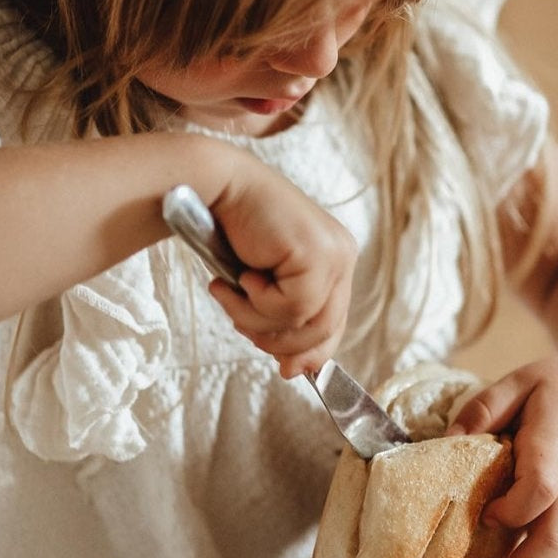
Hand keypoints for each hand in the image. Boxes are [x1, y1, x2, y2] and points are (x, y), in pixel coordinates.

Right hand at [207, 167, 356, 377]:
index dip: (309, 353)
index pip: (333, 324)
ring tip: (228, 294)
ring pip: (304, 324)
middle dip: (278, 341)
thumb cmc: (233, 231)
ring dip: (257, 319)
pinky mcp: (317, 254)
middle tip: (240, 326)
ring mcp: (334, 254)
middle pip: (324, 331)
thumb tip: (295, 370)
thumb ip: (283, 320)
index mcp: (335, 261)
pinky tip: (240, 275)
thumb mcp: (262, 285)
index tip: (284, 370)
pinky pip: (290, 308)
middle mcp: (342, 256)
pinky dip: (255, 302)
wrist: (215, 187)